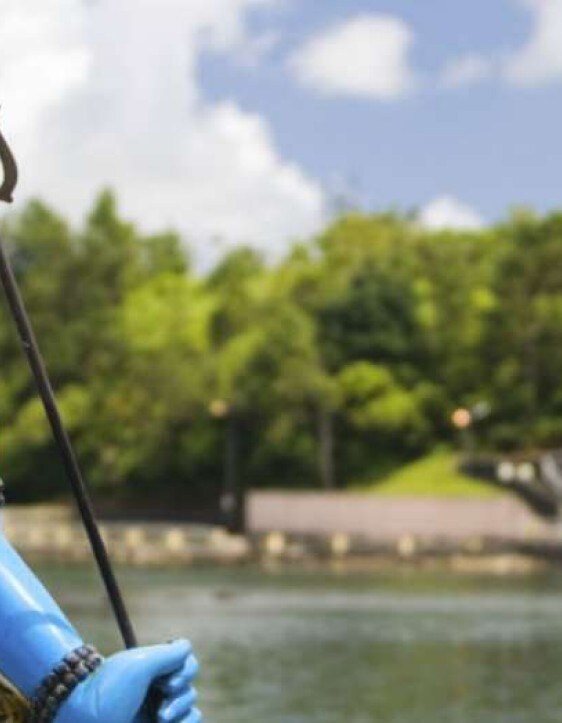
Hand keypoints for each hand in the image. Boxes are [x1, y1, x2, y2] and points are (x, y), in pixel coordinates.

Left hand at [55, 639, 200, 722]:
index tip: (163, 677)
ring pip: (192, 709)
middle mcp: (154, 693)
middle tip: (161, 698)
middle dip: (179, 692)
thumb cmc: (106, 694)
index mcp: (149, 672)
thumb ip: (168, 653)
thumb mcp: (139, 665)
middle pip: (189, 686)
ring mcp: (157, 717)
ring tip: (159, 718)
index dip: (184, 668)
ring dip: (181, 708)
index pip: (185, 662)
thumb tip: (186, 647)